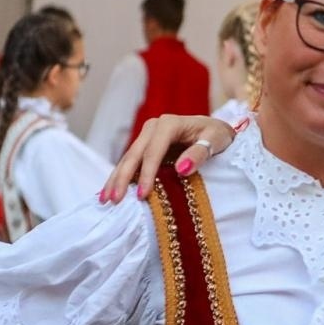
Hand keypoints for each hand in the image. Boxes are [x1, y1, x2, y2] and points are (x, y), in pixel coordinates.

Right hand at [100, 114, 239, 201]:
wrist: (215, 130)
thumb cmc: (218, 136)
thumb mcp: (216, 141)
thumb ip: (199, 154)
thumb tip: (181, 169)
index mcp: (169, 124)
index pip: (154, 151)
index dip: (147, 174)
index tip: (142, 195)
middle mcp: (153, 127)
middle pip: (134, 154)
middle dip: (123, 178)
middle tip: (114, 200)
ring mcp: (147, 136)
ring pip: (127, 159)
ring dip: (116, 179)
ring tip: (105, 199)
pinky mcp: (145, 146)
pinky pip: (130, 162)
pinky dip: (120, 177)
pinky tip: (109, 190)